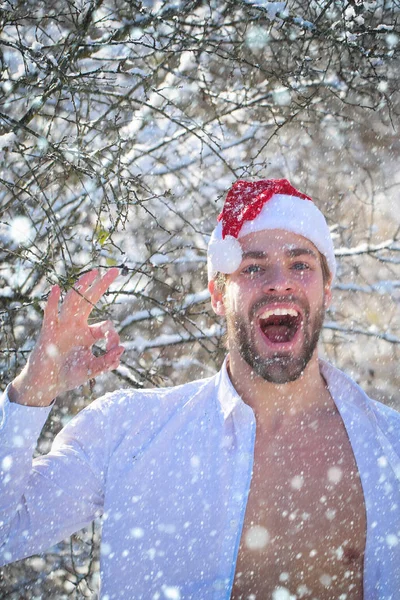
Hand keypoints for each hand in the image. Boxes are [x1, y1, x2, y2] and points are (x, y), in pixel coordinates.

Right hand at [9, 268, 123, 406]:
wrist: (47, 385)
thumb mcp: (91, 369)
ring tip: (92, 273)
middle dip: (102, 285)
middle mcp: (76, 325)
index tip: (115, 348)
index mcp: (87, 333)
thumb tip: (122, 350)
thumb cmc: (68, 374)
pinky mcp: (49, 332)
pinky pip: (51, 315)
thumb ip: (107, 361)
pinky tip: (57, 289)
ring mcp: (62, 326)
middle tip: (116, 270)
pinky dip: (53, 302)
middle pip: (90, 300)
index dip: (113, 336)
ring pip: (72, 301)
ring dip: (81, 286)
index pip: (105, 326)